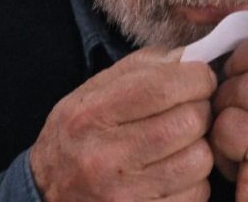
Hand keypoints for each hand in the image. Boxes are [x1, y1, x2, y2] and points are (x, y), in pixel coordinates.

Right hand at [29, 46, 217, 201]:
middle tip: (190, 109)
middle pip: (188, 122)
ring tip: (181, 142)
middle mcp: (105, 156)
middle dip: (201, 110)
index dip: (196, 78)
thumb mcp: (92, 93)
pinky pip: (197, 192)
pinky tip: (174, 171)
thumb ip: (141, 69)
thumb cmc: (77, 136)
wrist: (47, 193)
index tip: (200, 77)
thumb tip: (190, 58)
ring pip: (199, 159)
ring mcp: (124, 193)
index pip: (161, 88)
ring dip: (200, 146)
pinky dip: (194, 179)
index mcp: (90, 115)